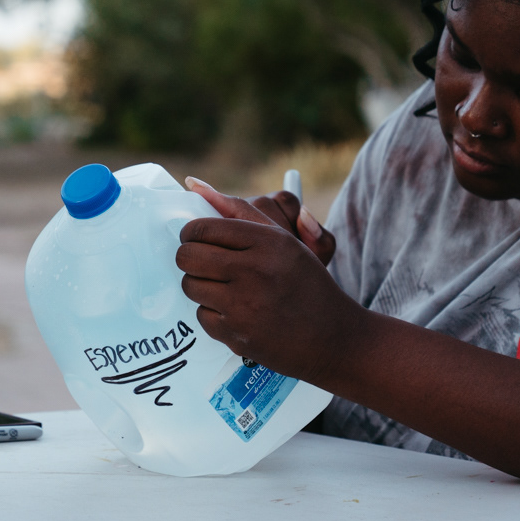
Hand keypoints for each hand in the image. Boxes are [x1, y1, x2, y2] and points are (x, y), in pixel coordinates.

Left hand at [176, 178, 364, 381]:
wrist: (332, 336)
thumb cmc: (304, 281)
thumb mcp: (283, 239)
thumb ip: (239, 210)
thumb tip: (193, 184)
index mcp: (267, 241)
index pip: (202, 228)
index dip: (192, 232)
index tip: (197, 238)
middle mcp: (254, 270)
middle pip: (187, 256)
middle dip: (190, 257)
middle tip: (203, 261)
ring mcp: (244, 305)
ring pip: (189, 285)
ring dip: (200, 285)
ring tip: (222, 286)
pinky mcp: (236, 334)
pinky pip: (200, 315)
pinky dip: (213, 313)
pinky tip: (234, 312)